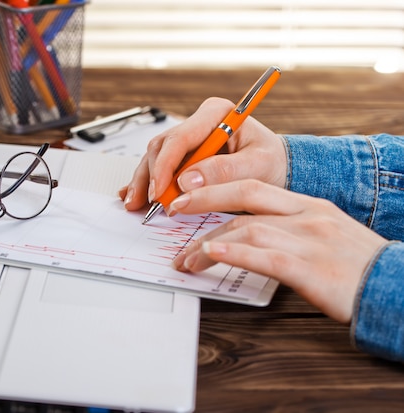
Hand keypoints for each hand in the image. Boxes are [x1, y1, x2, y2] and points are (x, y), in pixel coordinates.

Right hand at [119, 97, 286, 209]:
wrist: (279, 170)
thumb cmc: (273, 163)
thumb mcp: (258, 167)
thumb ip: (225, 171)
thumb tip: (187, 180)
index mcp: (216, 113)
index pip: (180, 138)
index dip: (165, 166)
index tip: (160, 191)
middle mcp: (198, 123)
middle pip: (162, 147)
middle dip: (151, 177)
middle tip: (150, 203)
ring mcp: (188, 139)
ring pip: (154, 158)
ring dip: (144, 182)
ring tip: (136, 205)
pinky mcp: (183, 156)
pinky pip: (157, 167)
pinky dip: (146, 184)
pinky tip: (133, 196)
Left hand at [169, 179, 387, 323]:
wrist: (396, 287)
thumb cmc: (358, 266)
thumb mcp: (324, 235)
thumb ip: (288, 229)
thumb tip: (246, 234)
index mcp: (309, 205)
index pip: (253, 187)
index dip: (216, 188)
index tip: (190, 194)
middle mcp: (307, 216)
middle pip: (244, 197)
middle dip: (204, 200)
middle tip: (174, 210)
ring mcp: (310, 240)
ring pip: (248, 228)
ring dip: (208, 243)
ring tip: (186, 258)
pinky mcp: (311, 269)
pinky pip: (265, 256)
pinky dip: (234, 253)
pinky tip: (212, 253)